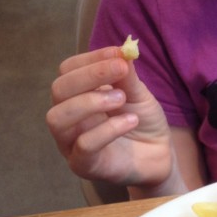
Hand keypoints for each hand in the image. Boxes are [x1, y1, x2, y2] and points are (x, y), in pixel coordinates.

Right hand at [47, 46, 177, 191]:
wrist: (158, 155)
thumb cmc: (141, 121)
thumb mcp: (137, 94)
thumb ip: (126, 76)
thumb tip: (121, 51)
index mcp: (77, 95)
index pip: (68, 70)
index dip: (91, 59)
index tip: (119, 53)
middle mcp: (68, 116)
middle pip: (58, 90)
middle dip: (89, 76)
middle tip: (120, 71)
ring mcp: (71, 142)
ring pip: (58, 118)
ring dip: (90, 102)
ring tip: (121, 99)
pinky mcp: (83, 165)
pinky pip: (83, 145)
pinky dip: (107, 130)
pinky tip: (130, 120)